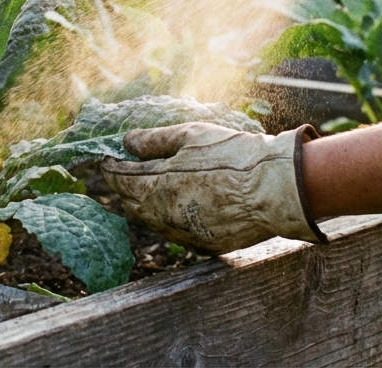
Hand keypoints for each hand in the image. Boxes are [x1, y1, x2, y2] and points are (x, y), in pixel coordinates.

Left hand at [101, 122, 322, 253]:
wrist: (274, 188)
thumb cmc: (232, 155)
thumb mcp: (190, 136)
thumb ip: (153, 141)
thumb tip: (126, 142)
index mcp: (155, 186)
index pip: (119, 179)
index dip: (110, 166)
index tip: (107, 157)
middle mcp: (163, 215)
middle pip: (131, 203)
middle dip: (125, 187)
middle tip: (126, 171)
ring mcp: (184, 234)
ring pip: (152, 221)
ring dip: (146, 204)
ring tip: (152, 187)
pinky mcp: (204, 245)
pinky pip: (177, 232)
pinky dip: (172, 218)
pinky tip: (181, 205)